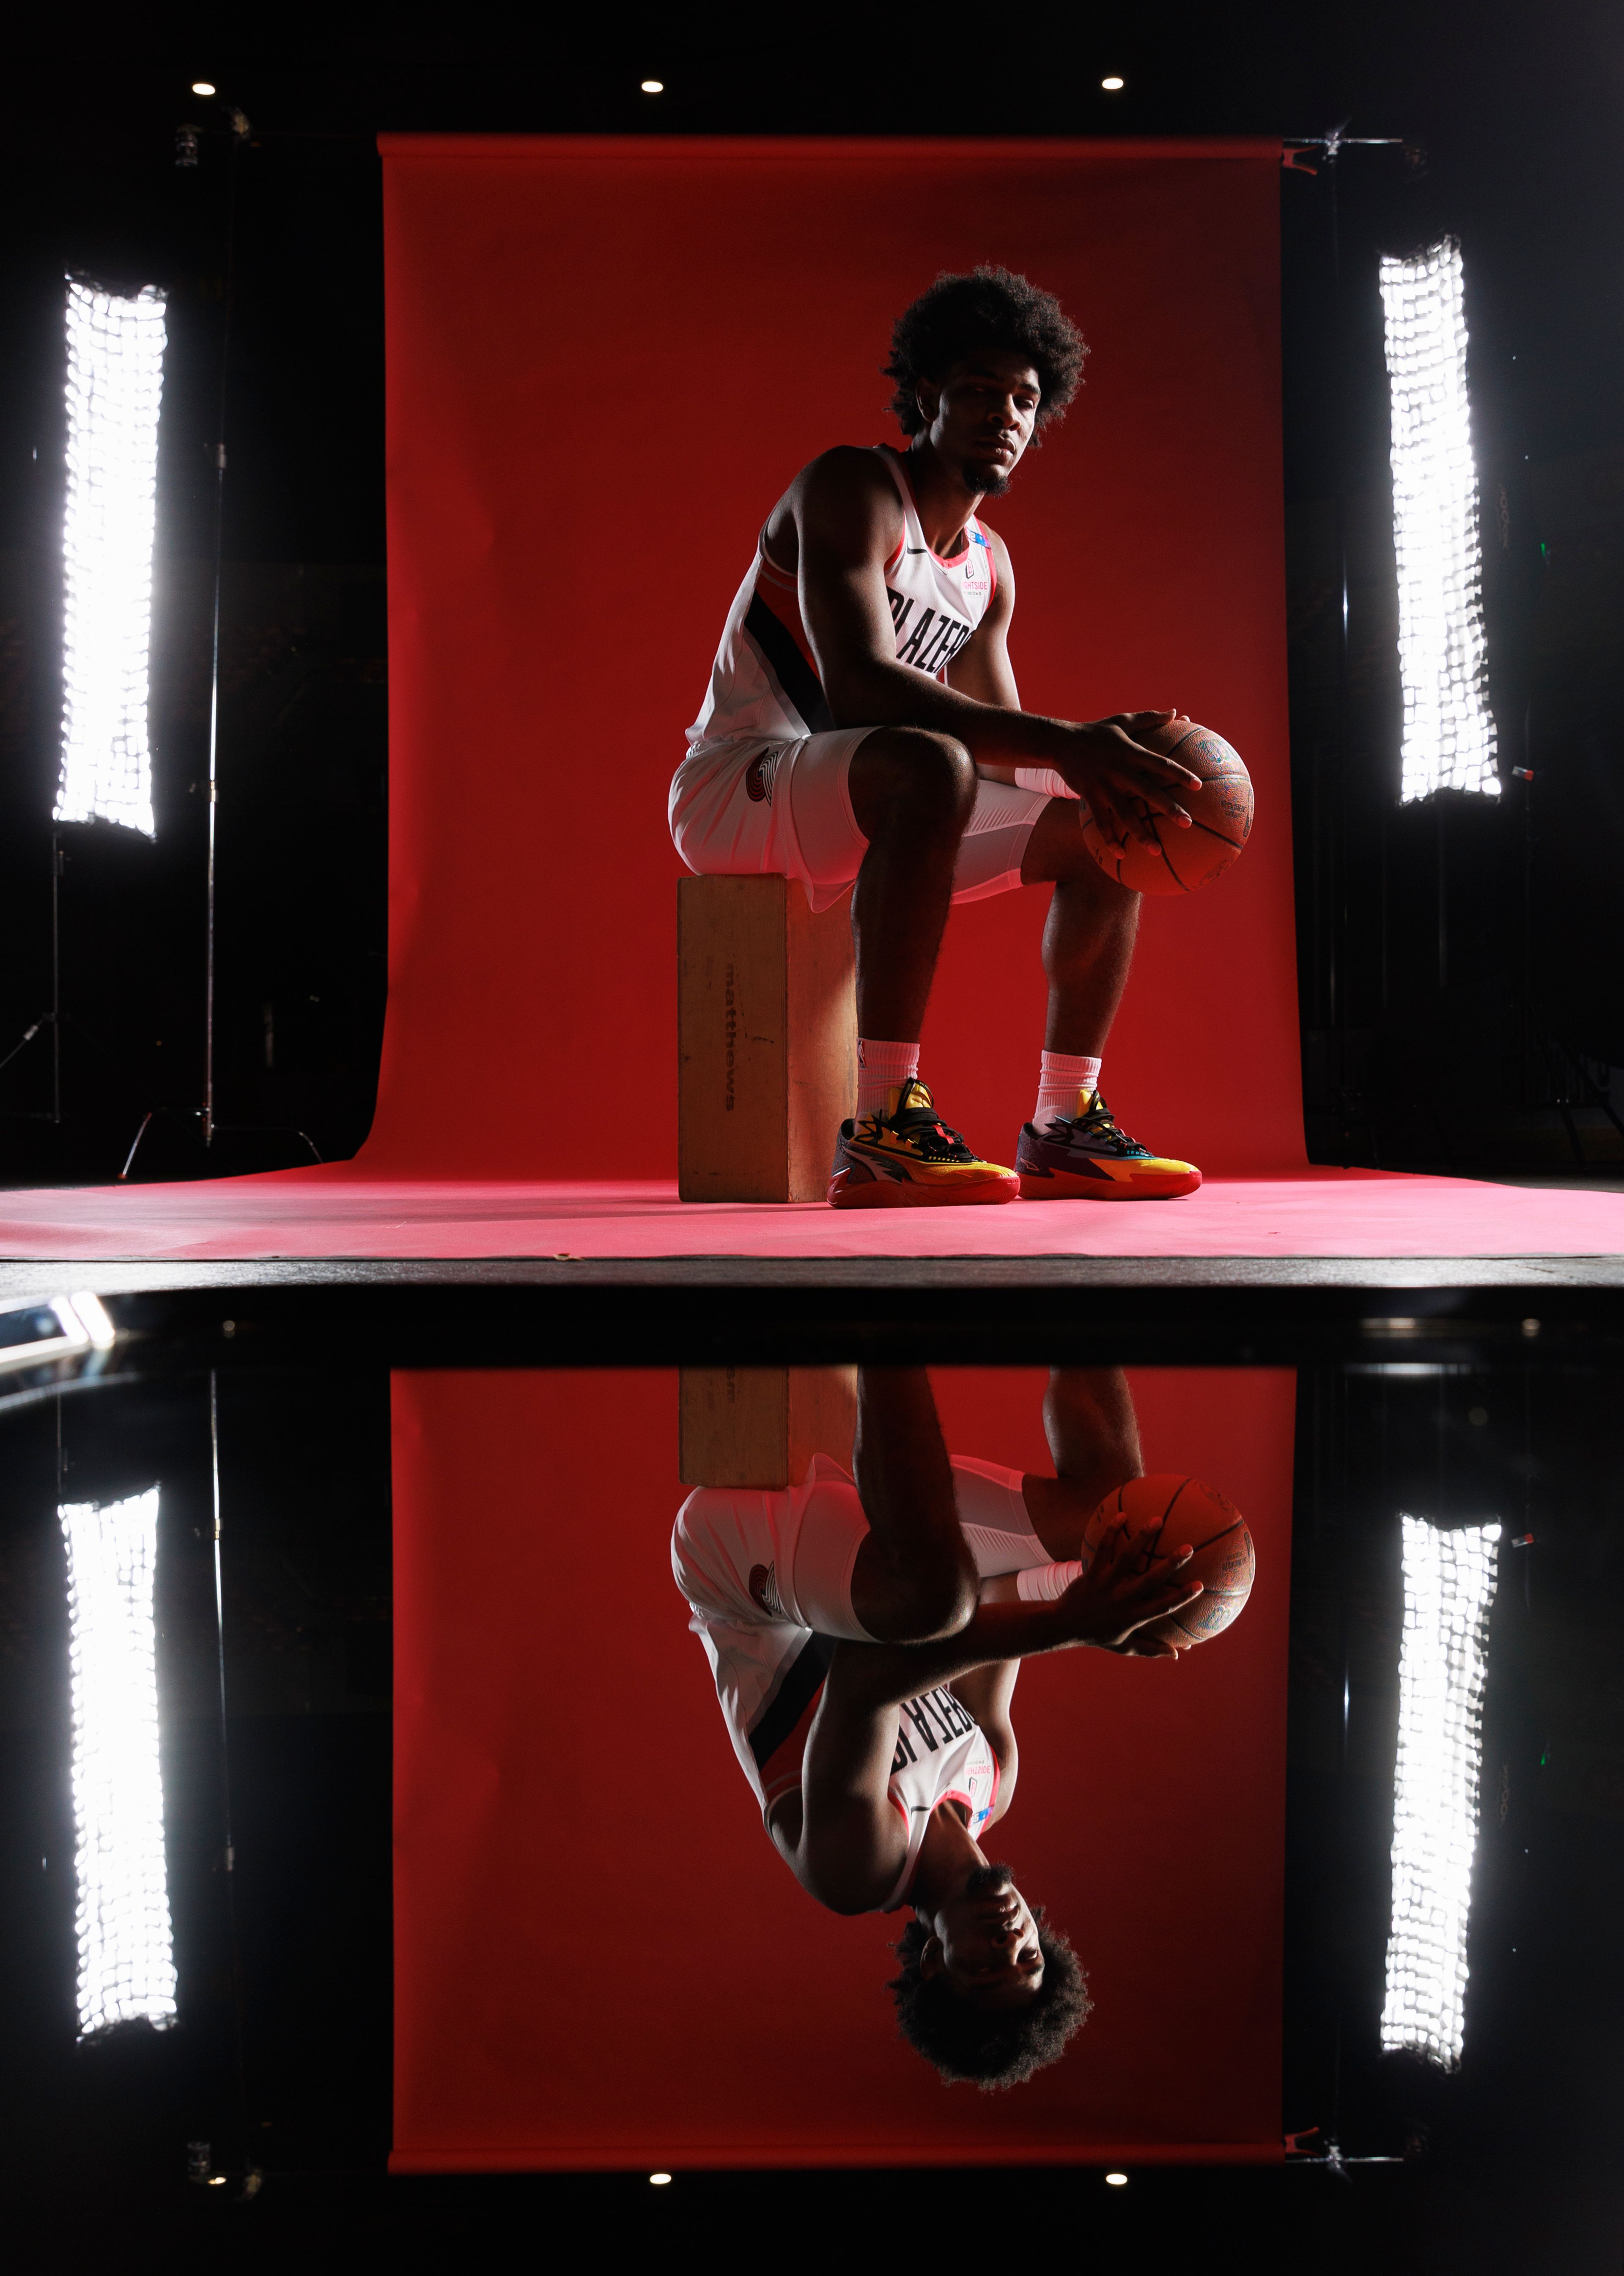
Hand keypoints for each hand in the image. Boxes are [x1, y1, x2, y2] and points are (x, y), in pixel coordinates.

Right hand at [1053, 710, 1200, 854]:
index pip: (1160, 764)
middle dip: (1168, 808)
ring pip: (1125, 814)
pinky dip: (1110, 839)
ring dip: (1141, 834)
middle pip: (1148, 792)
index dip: (1179, 774)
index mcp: (1131, 752)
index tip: (1198, 786)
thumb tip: (1176, 712)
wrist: (1060, 742)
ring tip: (1157, 851)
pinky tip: (1121, 855)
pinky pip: (1102, 822)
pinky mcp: (1090, 797)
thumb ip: (1150, 718)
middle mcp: (1119, 771)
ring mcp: (1104, 786)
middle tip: (1187, 823)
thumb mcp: (1123, 720)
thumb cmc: (1096, 731)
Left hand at [1054, 1520, 1202, 1658]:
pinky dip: (1112, 1532)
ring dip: (1142, 1537)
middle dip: (1171, 1563)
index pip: (1162, 1607)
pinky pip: (1103, 1549)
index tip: (1200, 1584)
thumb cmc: (1098, 1636)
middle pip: (1150, 1579)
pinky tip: (1122, 1515)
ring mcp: (1106, 1584)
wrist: (1063, 1626)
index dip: (1182, 1597)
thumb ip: (1152, 1649)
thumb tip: (1179, 1654)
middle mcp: (1122, 1599)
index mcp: (1133, 1617)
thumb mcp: (1125, 1647)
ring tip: (1157, 1520)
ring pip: (1126, 1557)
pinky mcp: (1091, 1573)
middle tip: (1189, 1547)